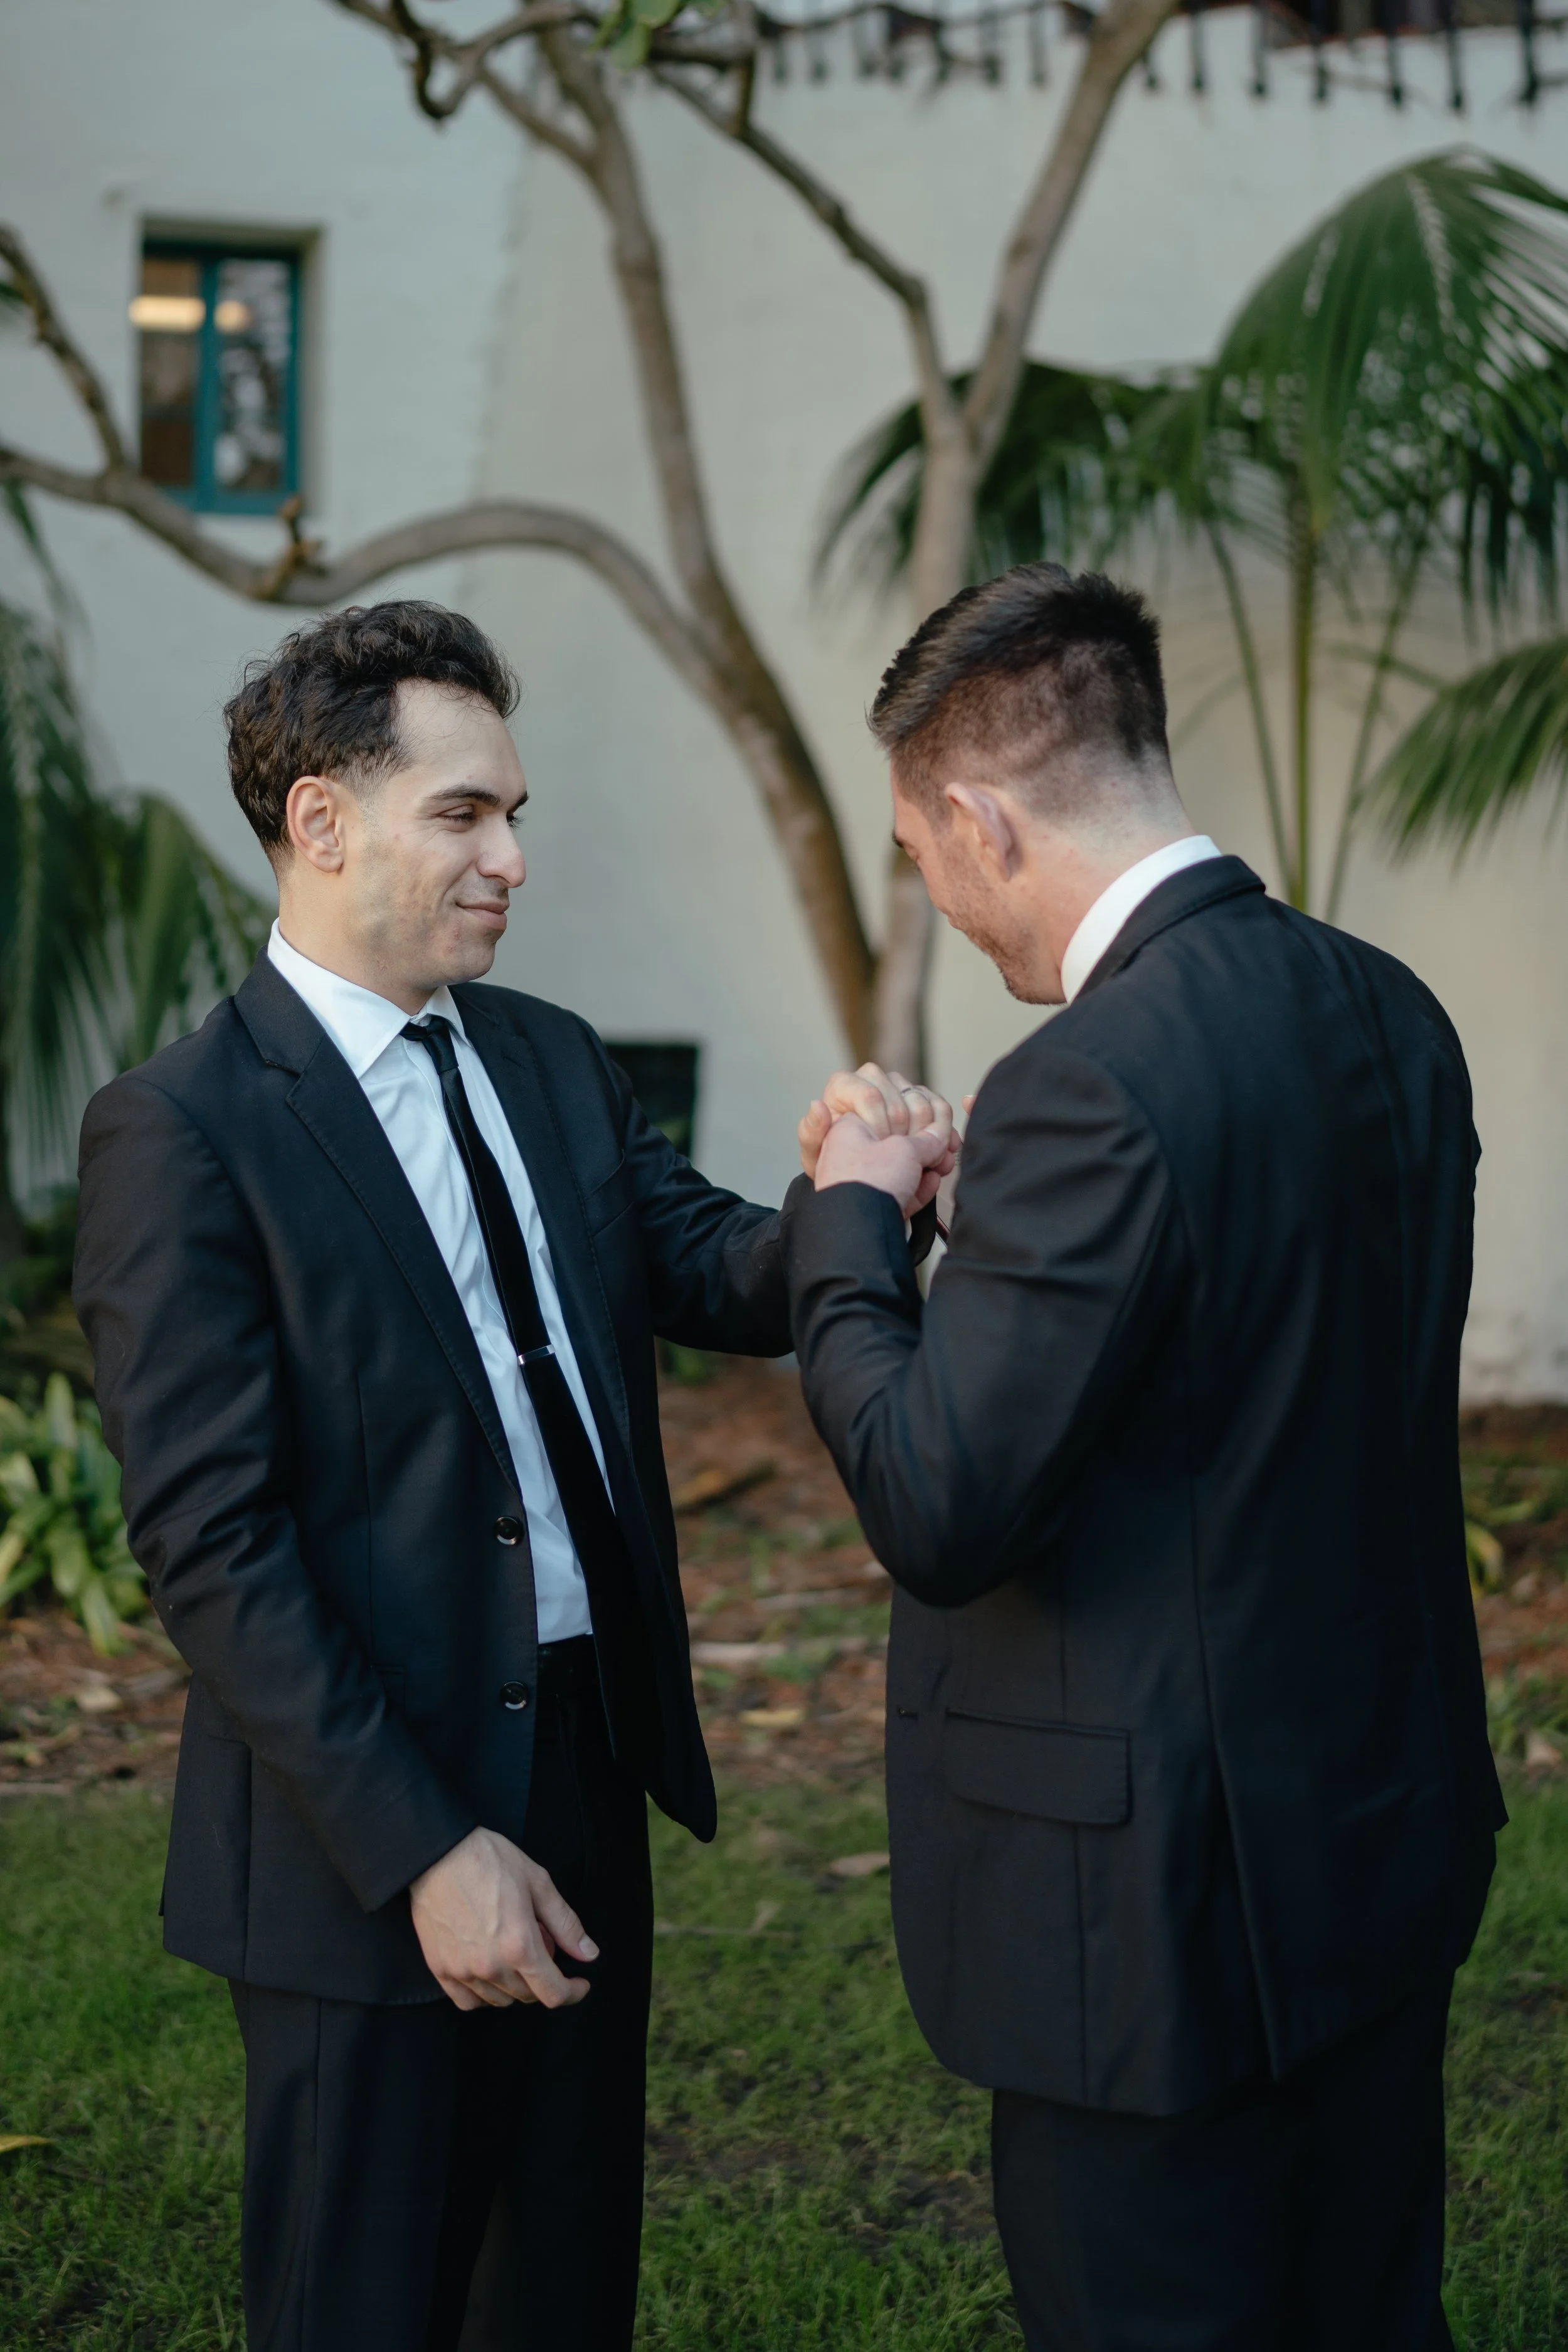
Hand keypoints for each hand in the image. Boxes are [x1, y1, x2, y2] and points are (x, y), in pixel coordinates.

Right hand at [410, 1825, 597, 2011]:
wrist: (438, 1852)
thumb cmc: (489, 1860)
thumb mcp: (538, 1883)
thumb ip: (565, 1924)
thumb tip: (589, 1953)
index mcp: (519, 1945)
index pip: (553, 1993)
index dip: (573, 1993)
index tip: (579, 1984)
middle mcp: (491, 1966)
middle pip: (528, 1996)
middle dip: (543, 1978)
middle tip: (539, 1944)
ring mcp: (462, 1970)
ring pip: (500, 2000)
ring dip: (515, 1985)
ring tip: (511, 1950)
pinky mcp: (440, 1969)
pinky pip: (468, 2001)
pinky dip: (484, 1993)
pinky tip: (488, 1969)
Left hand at [799, 1063, 954, 1179]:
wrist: (860, 1174)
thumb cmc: (833, 1164)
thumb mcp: (816, 1156)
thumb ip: (812, 1133)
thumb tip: (817, 1105)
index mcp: (843, 1086)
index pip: (871, 1095)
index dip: (880, 1124)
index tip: (880, 1147)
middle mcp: (871, 1079)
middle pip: (901, 1096)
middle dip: (907, 1132)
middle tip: (906, 1159)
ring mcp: (897, 1086)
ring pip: (923, 1100)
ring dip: (932, 1133)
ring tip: (930, 1161)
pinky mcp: (917, 1099)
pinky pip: (939, 1107)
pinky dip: (946, 1131)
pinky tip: (946, 1152)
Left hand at [813, 1111, 955, 1217]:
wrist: (858, 1231)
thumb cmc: (869, 1182)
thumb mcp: (904, 1150)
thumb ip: (927, 1140)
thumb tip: (939, 1136)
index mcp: (848, 1130)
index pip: (886, 1114)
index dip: (914, 1120)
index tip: (934, 1127)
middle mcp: (849, 1154)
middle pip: (894, 1144)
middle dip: (923, 1148)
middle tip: (942, 1149)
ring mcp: (859, 1182)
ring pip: (898, 1170)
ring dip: (924, 1168)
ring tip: (942, 1166)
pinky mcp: (869, 1206)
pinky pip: (897, 1192)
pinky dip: (917, 1188)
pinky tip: (933, 1183)